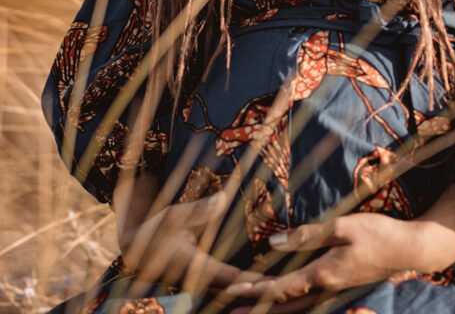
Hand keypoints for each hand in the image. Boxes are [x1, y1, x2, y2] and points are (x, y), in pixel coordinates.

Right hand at [119, 192, 270, 294]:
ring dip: (251, 292)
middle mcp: (199, 279)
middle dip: (257, 291)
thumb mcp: (173, 216)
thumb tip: (223, 198)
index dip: (249, 280)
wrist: (137, 250)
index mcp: (194, 264)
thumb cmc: (156, 230)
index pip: (228, 276)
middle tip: (283, 289)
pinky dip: (240, 288)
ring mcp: (200, 283)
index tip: (270, 283)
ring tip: (276, 290)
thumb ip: (198, 211)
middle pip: (233, 289)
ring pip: (229, 292)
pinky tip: (257, 287)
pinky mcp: (201, 281)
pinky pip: (224, 288)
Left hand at [222, 183, 454, 312]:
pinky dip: (292, 305)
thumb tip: (273, 243)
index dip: (254, 291)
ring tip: (252, 311)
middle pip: (285, 306)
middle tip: (231, 313)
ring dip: (273, 310)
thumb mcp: (341, 226)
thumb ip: (307, 236)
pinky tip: (285, 302)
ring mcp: (335, 293)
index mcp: (323, 275)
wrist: (410, 249)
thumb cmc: (377, 233)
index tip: (231, 293)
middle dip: (258, 309)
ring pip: (298, 309)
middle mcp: (326, 291)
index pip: (280, 288)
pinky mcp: (342, 290)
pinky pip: (310, 303)